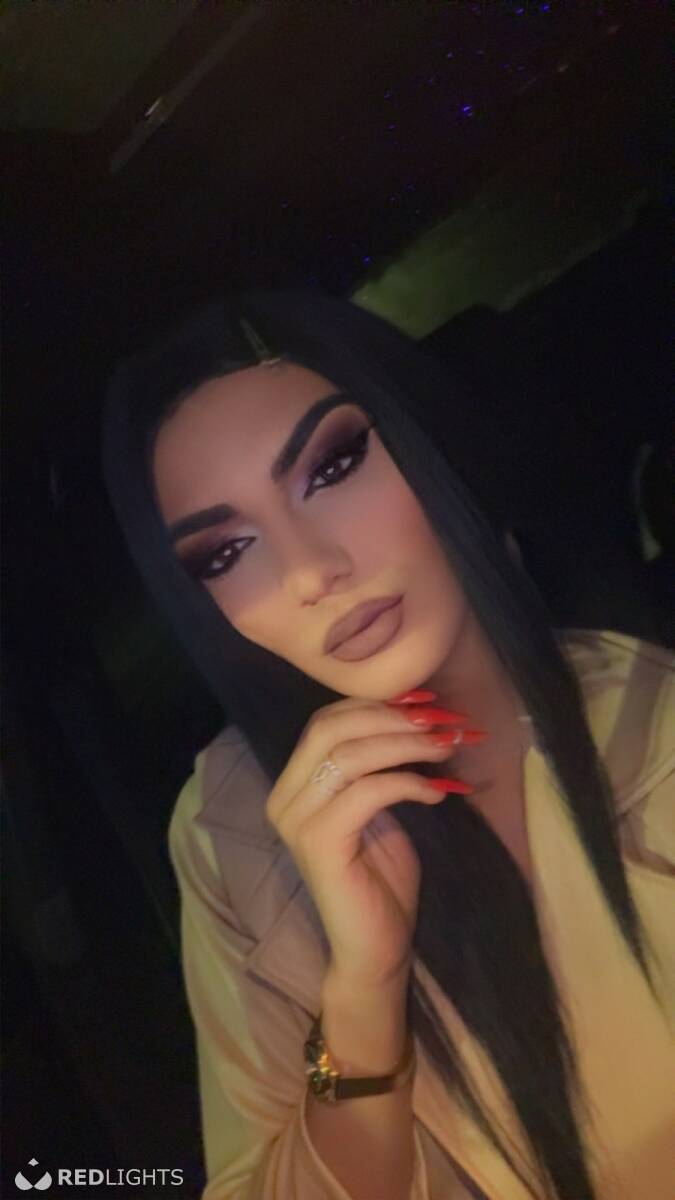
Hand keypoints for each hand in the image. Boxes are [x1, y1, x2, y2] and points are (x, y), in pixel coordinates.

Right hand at [265, 691, 476, 990]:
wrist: (373, 948)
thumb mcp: (380, 807)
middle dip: (393, 717)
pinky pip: (368, 791)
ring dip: (407, 744)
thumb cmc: (381, 879)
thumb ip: (380, 765)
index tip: (426, 701)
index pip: (326, 721)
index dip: (376, 704)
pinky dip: (407, 782)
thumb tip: (418, 714)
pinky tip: (437, 793)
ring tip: (448, 746)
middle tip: (443, 720)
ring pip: (351, 754)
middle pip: (332, 728)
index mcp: (294, 784)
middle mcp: (285, 798)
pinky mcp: (319, 843)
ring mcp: (297, 820)